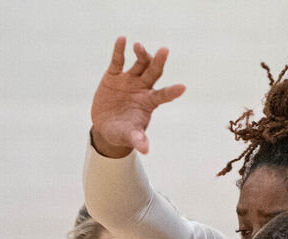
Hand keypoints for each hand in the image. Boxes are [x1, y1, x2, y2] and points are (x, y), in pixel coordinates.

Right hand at [90, 36, 185, 156]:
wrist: (105, 126)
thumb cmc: (122, 132)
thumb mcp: (129, 136)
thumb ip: (137, 139)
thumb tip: (145, 150)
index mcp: (149, 102)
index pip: (163, 95)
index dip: (172, 92)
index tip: (182, 87)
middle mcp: (142, 88)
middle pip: (153, 72)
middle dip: (158, 62)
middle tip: (165, 50)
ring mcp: (129, 80)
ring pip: (139, 63)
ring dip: (141, 54)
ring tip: (138, 46)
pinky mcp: (113, 75)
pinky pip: (118, 60)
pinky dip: (119, 50)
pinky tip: (122, 39)